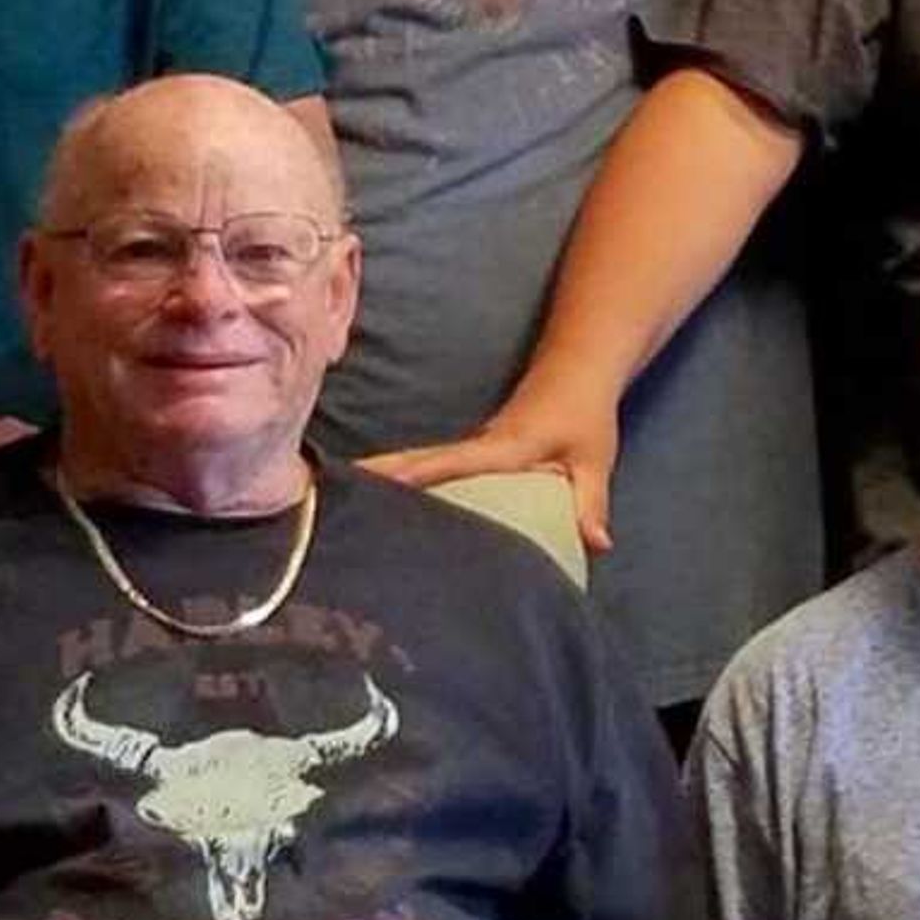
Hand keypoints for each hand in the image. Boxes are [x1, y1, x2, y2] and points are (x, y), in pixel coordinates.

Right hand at [363, 378, 621, 551]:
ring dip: (382, 483)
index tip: (370, 485)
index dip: (411, 474)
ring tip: (338, 512)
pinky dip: (401, 483)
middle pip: (416, 463)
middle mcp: (475, 446)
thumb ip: (590, 502)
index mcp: (502, 448)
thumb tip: (595, 543)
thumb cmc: (584, 419)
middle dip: (376, 480)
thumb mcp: (594, 462)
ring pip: (417, 465)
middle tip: (325, 505)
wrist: (576, 376)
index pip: (449, 463)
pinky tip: (382, 509)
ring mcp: (468, 449)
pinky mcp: (469, 455)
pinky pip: (428, 470)